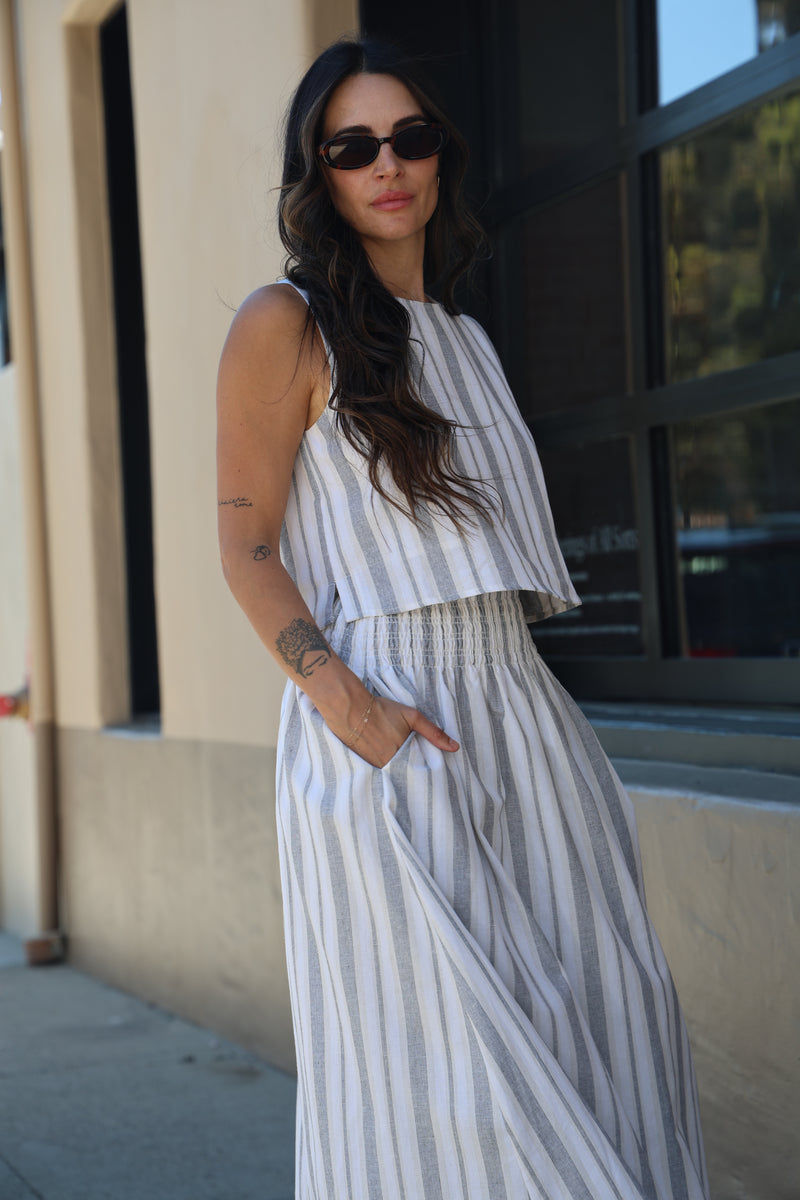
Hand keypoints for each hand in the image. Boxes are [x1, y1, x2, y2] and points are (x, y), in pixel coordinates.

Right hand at [335, 693, 458, 768]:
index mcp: (404, 757)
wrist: (350, 710)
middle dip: (414, 772)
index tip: (434, 772)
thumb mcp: (412, 717)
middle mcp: (390, 766)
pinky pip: (381, 772)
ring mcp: (376, 768)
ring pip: (394, 774)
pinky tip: (388, 759)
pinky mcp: (365, 767)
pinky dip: (387, 768)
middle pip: (407, 774)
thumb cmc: (382, 711)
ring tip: (402, 762)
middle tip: (417, 766)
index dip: (427, 770)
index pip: (421, 771)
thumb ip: (434, 733)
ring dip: (400, 771)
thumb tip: (455, 747)